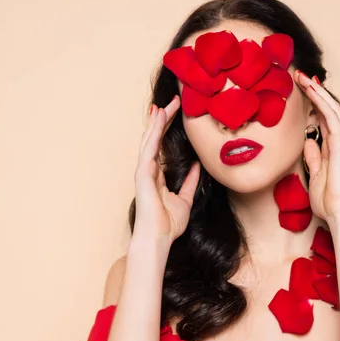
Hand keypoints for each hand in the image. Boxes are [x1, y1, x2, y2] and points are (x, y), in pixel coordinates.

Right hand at [132, 95, 200, 245]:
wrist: (158, 239)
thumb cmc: (168, 224)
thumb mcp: (185, 199)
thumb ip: (189, 183)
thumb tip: (197, 167)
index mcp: (156, 175)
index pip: (161, 146)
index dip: (166, 129)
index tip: (173, 113)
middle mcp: (148, 170)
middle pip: (155, 139)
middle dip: (162, 119)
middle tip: (172, 101)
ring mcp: (144, 171)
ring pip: (150, 139)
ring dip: (157, 121)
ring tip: (164, 104)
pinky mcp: (143, 173)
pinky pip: (149, 147)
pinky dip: (153, 132)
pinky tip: (158, 118)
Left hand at [294, 71, 339, 224]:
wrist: (339, 212)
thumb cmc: (327, 199)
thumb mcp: (314, 174)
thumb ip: (313, 157)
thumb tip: (308, 141)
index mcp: (330, 149)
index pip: (321, 119)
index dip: (312, 104)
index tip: (299, 91)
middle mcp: (337, 142)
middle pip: (326, 109)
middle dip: (313, 92)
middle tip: (299, 76)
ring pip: (330, 108)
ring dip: (316, 90)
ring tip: (303, 76)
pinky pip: (331, 116)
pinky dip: (321, 101)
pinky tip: (312, 89)